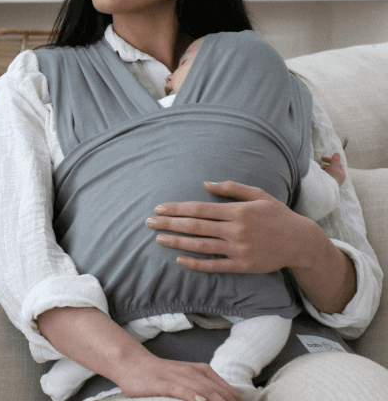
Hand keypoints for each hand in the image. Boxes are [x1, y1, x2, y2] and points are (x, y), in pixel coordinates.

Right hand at [111, 353, 240, 400]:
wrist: (131, 363)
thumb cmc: (158, 374)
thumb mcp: (185, 377)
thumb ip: (201, 388)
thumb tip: (215, 399)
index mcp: (202, 371)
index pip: (228, 391)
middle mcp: (194, 372)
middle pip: (221, 394)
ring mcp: (180, 377)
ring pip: (207, 393)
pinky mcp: (166, 384)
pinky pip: (185, 392)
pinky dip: (196, 398)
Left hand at [146, 181, 315, 273]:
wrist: (300, 242)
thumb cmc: (277, 215)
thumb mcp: (258, 195)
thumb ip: (232, 188)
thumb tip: (205, 183)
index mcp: (237, 211)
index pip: (199, 209)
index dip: (176, 209)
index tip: (159, 209)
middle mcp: (236, 230)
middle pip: (195, 227)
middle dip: (169, 224)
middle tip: (148, 223)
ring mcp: (238, 249)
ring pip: (201, 246)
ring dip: (177, 242)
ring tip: (159, 239)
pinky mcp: (242, 265)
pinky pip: (214, 265)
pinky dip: (196, 263)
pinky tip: (180, 259)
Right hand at [320, 152, 345, 184]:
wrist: (327, 189)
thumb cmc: (331, 177)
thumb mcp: (334, 166)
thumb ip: (335, 159)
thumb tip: (337, 153)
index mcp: (341, 173)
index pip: (337, 164)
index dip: (330, 160)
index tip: (321, 158)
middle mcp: (339, 178)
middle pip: (332, 169)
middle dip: (326, 166)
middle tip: (319, 166)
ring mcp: (333, 182)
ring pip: (328, 173)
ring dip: (323, 170)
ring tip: (319, 171)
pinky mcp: (328, 185)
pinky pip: (326, 177)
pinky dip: (322, 174)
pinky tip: (319, 175)